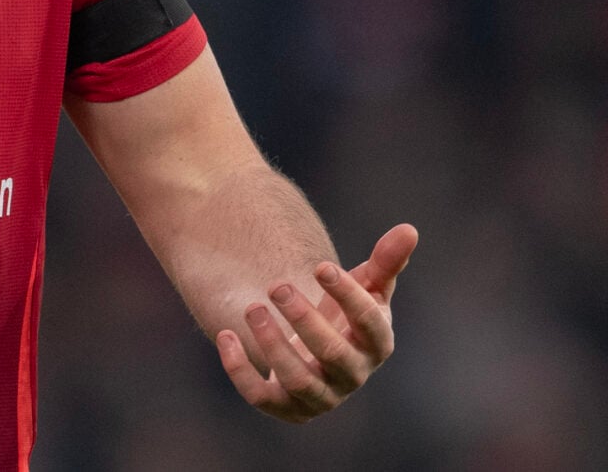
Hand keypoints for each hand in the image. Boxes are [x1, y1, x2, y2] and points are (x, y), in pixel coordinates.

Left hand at [215, 223, 417, 421]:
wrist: (314, 349)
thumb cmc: (343, 312)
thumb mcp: (365, 285)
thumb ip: (386, 260)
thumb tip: (409, 229)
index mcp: (376, 344)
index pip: (369, 323)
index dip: (347, 295)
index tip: (320, 266)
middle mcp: (352, 375)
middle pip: (332, 354)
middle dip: (304, 319)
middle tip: (277, 286)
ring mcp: (321, 396)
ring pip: (298, 381)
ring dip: (273, 345)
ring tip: (252, 307)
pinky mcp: (287, 407)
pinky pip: (262, 398)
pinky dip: (241, 370)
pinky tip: (227, 335)